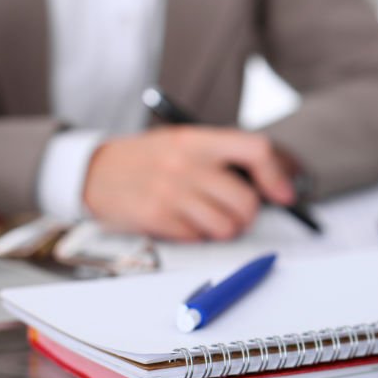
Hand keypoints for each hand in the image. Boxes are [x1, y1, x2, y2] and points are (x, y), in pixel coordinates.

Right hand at [83, 127, 295, 241]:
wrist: (93, 170)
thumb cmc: (150, 158)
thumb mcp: (185, 142)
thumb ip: (223, 156)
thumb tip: (272, 186)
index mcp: (199, 139)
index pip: (255, 150)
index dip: (276, 175)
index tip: (283, 195)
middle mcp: (187, 164)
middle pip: (246, 200)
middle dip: (248, 215)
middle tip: (238, 214)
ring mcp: (171, 192)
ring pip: (226, 226)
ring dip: (224, 230)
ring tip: (210, 219)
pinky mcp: (156, 217)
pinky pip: (197, 238)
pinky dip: (196, 236)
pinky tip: (183, 222)